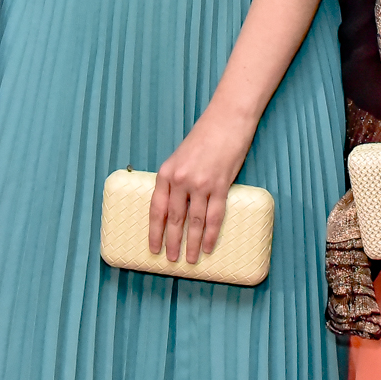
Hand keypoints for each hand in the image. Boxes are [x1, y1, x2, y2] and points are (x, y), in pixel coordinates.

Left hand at [150, 111, 256, 263]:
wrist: (227, 119)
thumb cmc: (204, 136)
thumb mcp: (180, 157)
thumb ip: (175, 180)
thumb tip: (175, 207)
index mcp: (166, 172)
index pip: (156, 209)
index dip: (154, 231)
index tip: (153, 248)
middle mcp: (180, 180)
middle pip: (174, 219)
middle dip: (172, 242)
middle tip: (171, 260)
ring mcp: (201, 183)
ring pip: (194, 222)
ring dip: (192, 243)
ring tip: (191, 259)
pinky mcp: (220, 185)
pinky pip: (215, 216)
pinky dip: (211, 234)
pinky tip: (208, 246)